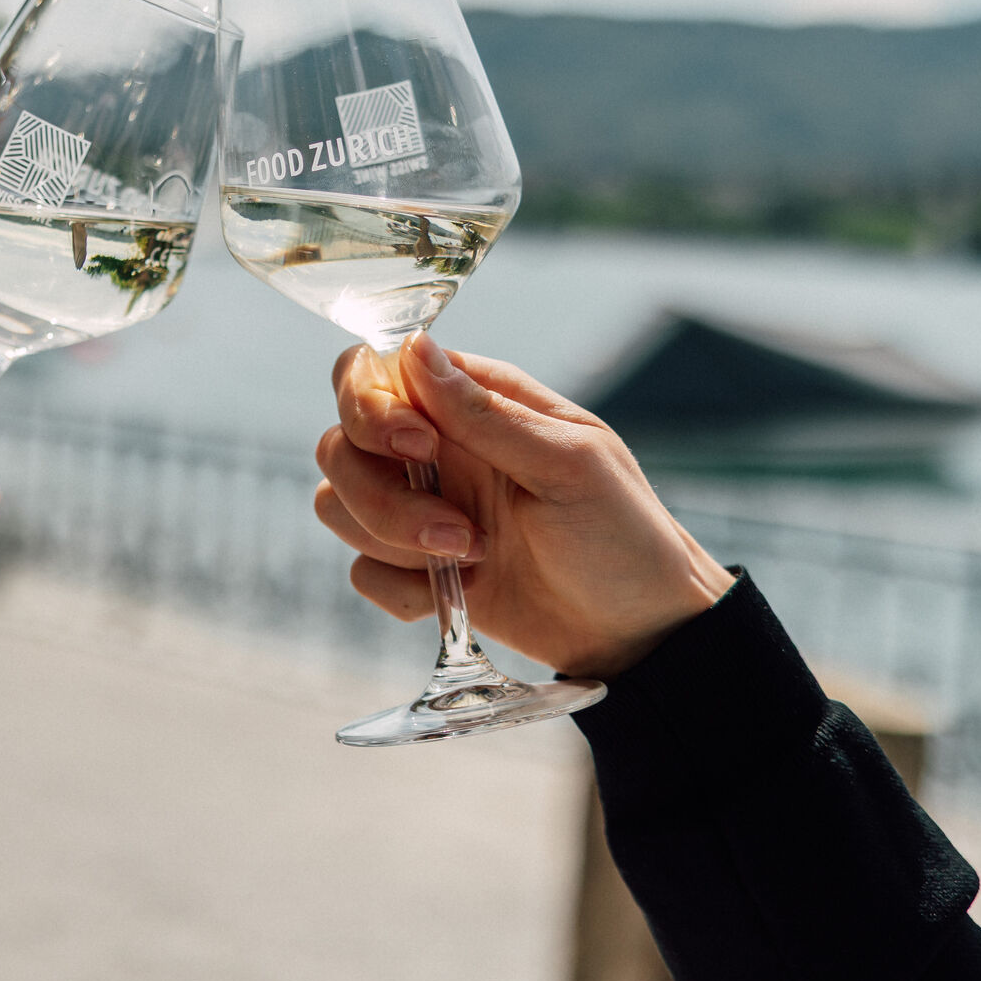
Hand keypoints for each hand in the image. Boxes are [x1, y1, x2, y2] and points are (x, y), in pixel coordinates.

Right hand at [314, 333, 732, 678]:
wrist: (641, 633)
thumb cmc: (622, 533)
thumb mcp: (568, 463)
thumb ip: (485, 412)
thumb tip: (416, 347)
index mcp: (472, 402)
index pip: (372, 372)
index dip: (372, 408)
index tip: (421, 447)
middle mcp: (435, 449)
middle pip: (339, 443)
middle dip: (381, 494)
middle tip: (457, 530)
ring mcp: (421, 509)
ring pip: (338, 505)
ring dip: (394, 541)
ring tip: (475, 558)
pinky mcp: (417, 570)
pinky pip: (362, 572)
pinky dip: (403, 590)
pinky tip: (464, 594)